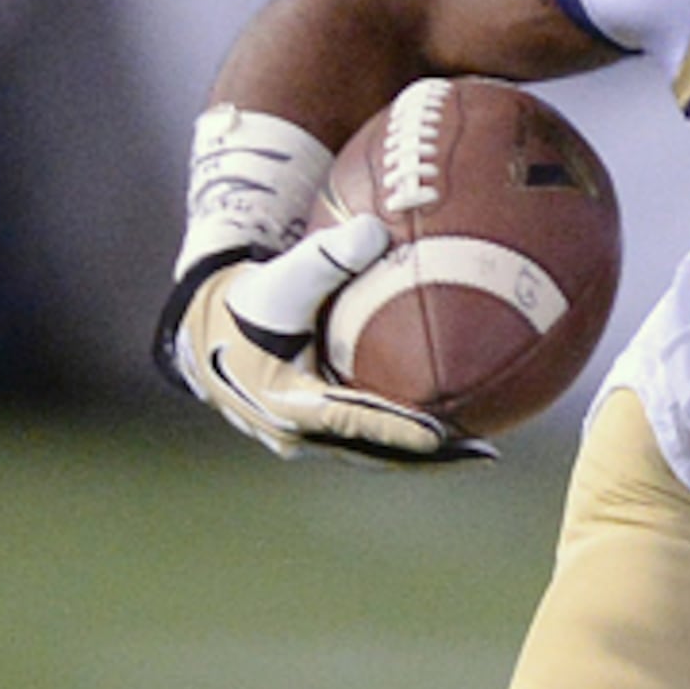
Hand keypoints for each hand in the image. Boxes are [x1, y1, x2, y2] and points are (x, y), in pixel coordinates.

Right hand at [165, 214, 491, 465]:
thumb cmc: (249, 299)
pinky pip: (367, 444)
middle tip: (480, 453)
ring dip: (422, 458)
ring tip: (479, 453)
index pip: (349, 420)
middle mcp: (293, 432)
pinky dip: (405, 442)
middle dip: (426, 457)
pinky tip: (455, 433)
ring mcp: (303, 441)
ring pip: (372, 455)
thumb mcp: (282, 276)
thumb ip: (327, 256)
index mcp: (283, 400)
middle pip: (372, 452)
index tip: (438, 434)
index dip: (393, 428)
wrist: (209, 325)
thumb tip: (375, 230)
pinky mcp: (314, 437)